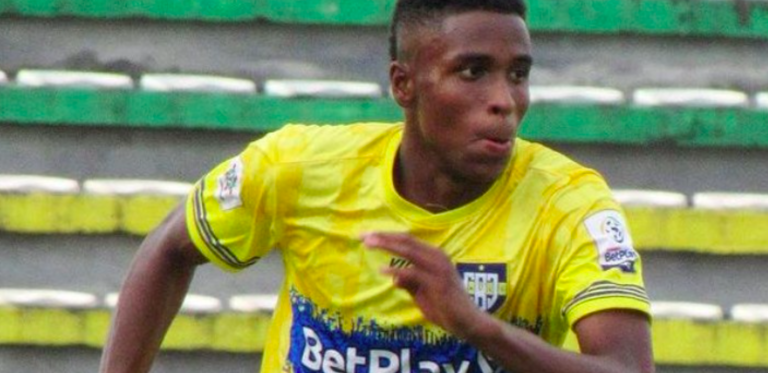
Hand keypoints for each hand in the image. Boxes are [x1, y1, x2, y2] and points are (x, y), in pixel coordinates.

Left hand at [361, 232, 485, 338]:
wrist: (468, 322)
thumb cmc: (446, 307)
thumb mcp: (422, 293)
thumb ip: (409, 283)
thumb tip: (393, 277)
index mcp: (434, 255)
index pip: (407, 240)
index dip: (387, 236)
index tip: (367, 235)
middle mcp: (437, 257)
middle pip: (406, 240)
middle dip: (384, 236)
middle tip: (363, 235)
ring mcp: (439, 268)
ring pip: (409, 250)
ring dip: (388, 245)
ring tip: (368, 244)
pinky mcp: (438, 282)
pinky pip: (413, 272)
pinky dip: (397, 270)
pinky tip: (382, 270)